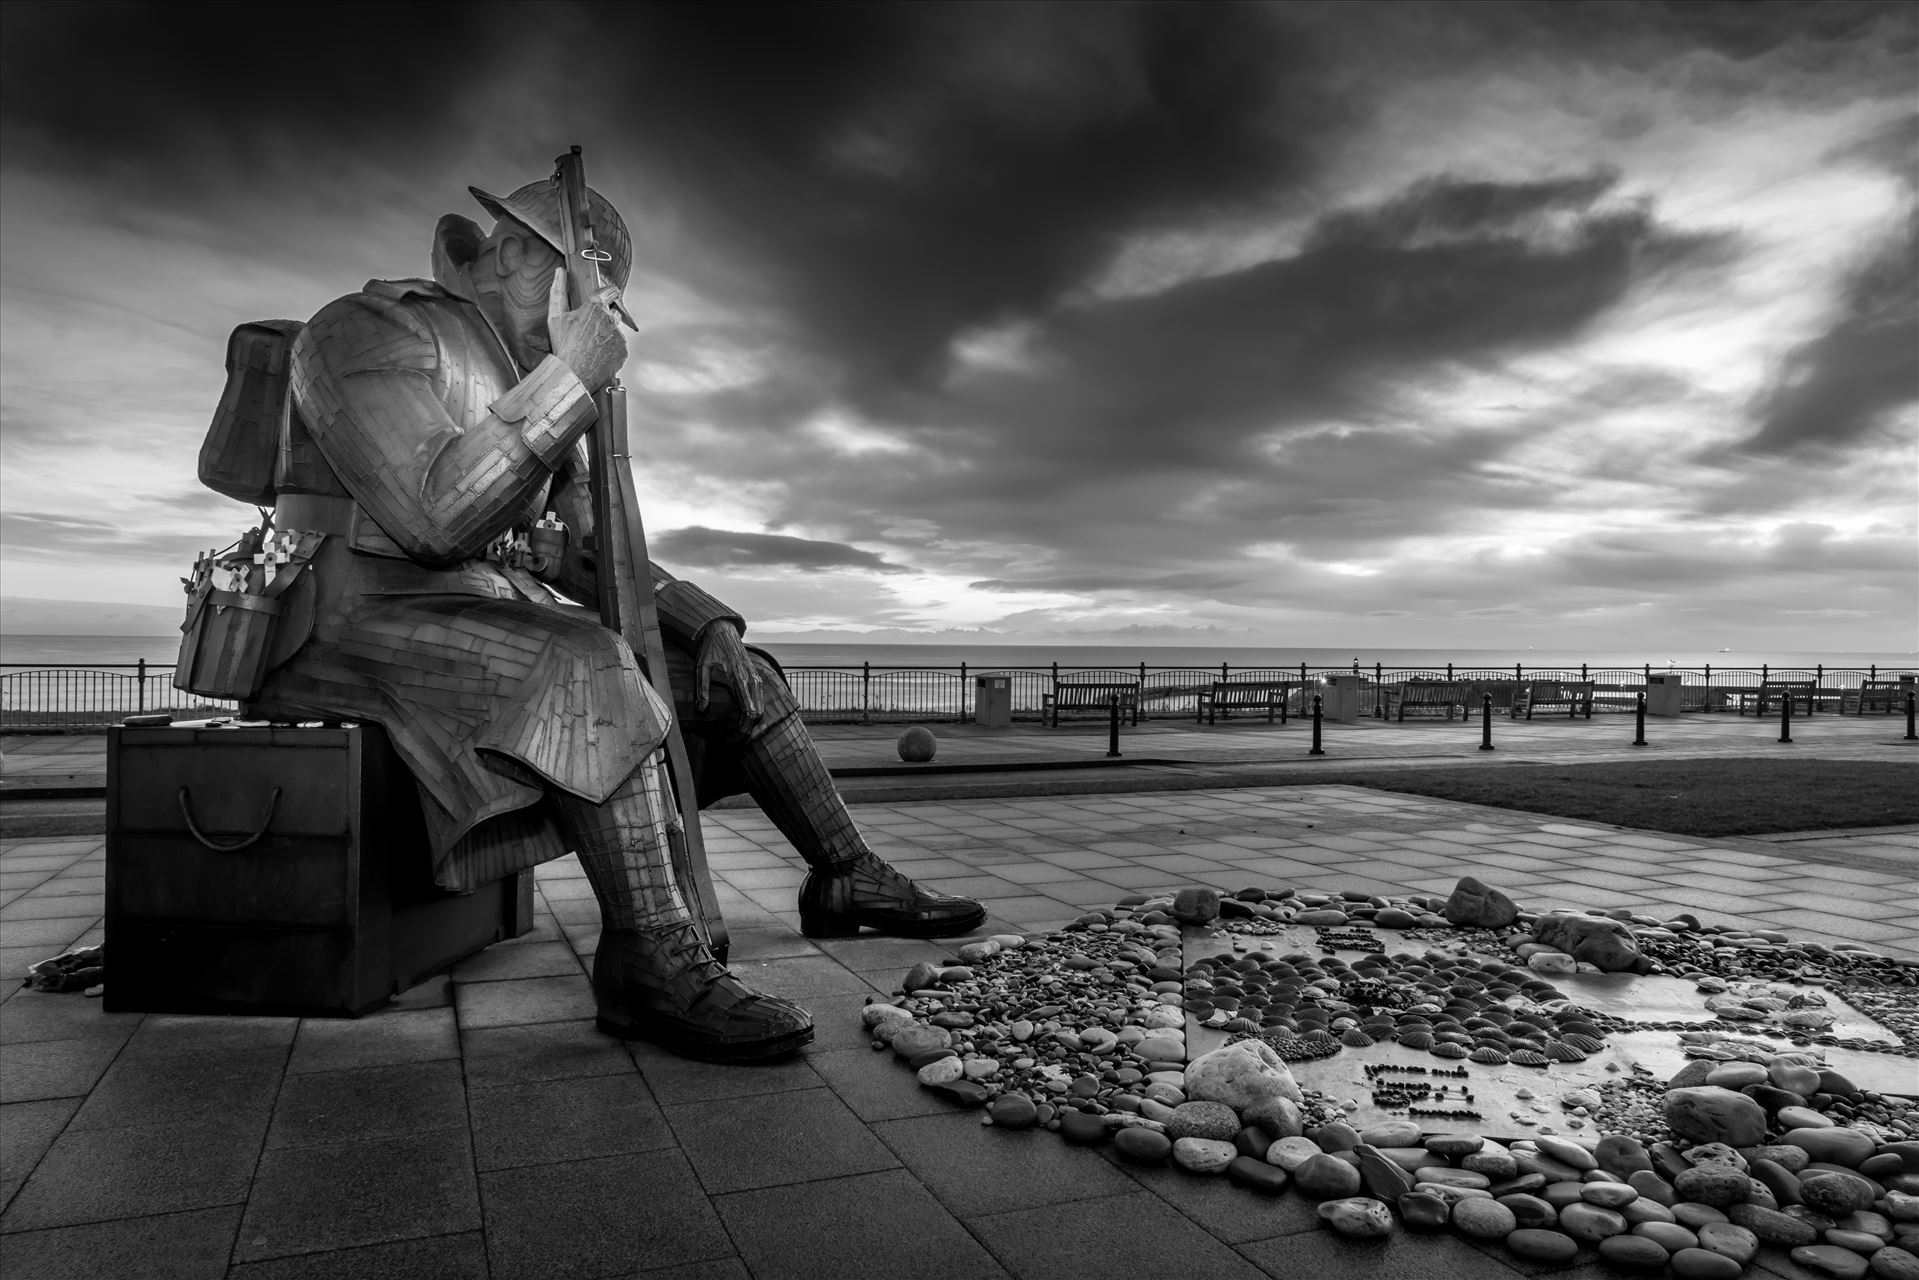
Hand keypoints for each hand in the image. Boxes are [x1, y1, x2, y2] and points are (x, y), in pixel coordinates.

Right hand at [546, 269, 627, 390]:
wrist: (573, 374)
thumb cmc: (563, 345)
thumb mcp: (555, 316)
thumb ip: (558, 291)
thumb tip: (560, 272)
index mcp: (595, 306)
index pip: (610, 290)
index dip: (606, 294)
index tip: (601, 300)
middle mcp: (610, 318)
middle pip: (612, 310)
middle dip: (603, 316)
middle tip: (588, 328)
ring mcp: (619, 335)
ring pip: (615, 329)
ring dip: (607, 333)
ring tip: (590, 344)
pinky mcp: (623, 350)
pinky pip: (619, 345)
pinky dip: (611, 348)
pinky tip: (597, 353)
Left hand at [694, 620, 763, 729]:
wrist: (721, 631)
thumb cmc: (709, 650)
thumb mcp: (701, 668)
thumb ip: (702, 689)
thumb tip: (702, 710)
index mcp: (739, 679)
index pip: (748, 712)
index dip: (742, 730)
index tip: (732, 740)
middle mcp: (751, 680)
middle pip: (758, 714)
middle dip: (747, 731)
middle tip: (733, 741)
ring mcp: (755, 678)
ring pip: (761, 708)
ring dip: (751, 723)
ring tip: (737, 733)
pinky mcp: (755, 677)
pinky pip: (760, 700)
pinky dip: (754, 713)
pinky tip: (741, 719)